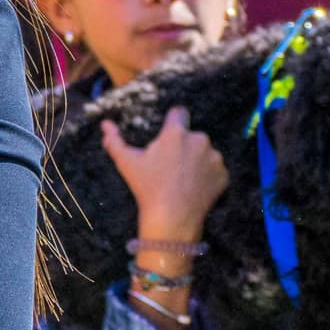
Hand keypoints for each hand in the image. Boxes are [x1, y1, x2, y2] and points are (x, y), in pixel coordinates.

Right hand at [102, 107, 228, 243]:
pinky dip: (206, 175)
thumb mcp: (126, 162)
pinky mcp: (223, 175)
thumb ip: (114, 140)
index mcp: (176, 133)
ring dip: (196, 159)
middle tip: (169, 163)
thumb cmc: (147, 187)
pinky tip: (193, 186)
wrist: (173, 217)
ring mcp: (214, 158)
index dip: (172, 120)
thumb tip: (105, 124)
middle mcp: (199, 140)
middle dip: (182, 144)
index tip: (166, 133)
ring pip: (204, 152)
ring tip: (182, 177)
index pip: (179, 112)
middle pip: (191, 135)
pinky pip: (214, 169)